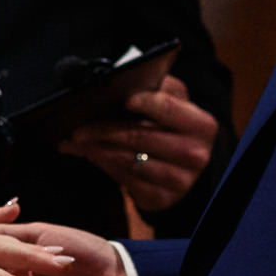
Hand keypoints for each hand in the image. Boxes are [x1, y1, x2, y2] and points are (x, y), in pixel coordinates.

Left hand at [59, 74, 217, 212]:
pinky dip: (102, 164)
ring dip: (96, 148)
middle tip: (78, 127)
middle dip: (104, 129)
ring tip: (75, 139)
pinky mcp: (161, 197)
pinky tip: (87, 153)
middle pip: (140, 135)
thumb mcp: (173, 105)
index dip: (145, 102)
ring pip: (128, 159)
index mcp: (200, 124)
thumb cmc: (172, 129)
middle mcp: (194, 153)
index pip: (168, 107)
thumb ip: (157, 90)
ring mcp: (179, 179)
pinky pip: (125, 178)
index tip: (124, 99)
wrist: (182, 169)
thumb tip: (124, 78)